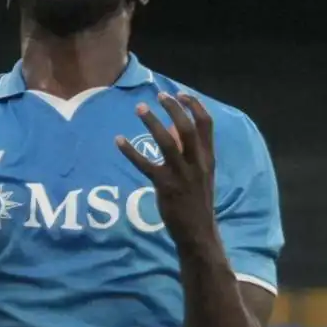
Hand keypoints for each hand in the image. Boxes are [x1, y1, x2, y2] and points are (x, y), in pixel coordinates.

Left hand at [115, 92, 216, 248]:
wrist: (197, 232)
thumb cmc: (197, 201)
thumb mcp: (202, 175)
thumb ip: (191, 153)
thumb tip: (173, 130)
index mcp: (208, 158)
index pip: (206, 124)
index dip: (194, 106)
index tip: (180, 94)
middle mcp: (197, 163)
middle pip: (187, 127)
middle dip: (173, 108)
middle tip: (159, 95)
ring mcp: (181, 174)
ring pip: (167, 142)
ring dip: (153, 122)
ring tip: (139, 108)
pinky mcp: (165, 186)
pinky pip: (145, 164)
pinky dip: (130, 151)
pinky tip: (118, 140)